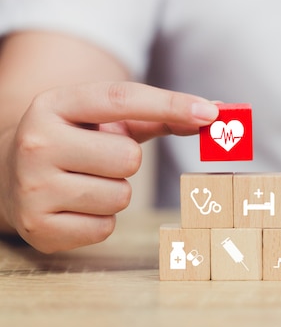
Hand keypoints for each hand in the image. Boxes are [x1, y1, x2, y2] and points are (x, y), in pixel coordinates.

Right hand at [1, 81, 218, 252]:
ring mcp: (32, 187)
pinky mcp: (38, 228)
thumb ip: (158, 115)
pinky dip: (100, 219)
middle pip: (128, 158)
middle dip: (126, 161)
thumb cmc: (76, 141)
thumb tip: (214, 114)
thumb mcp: (104, 120)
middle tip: (100, 160)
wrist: (7, 174)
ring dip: (114, 191)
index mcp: (54, 104)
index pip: (121, 99)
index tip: (210, 114)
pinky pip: (105, 228)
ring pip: (120, 197)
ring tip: (85, 182)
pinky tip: (75, 206)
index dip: (170, 105)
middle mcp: (37, 142)